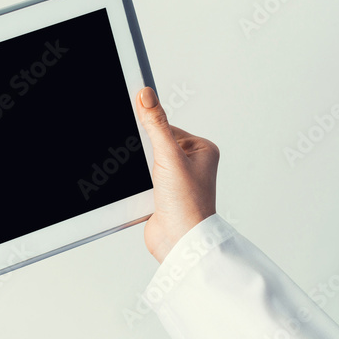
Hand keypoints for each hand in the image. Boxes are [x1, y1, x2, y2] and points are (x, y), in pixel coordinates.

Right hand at [135, 87, 219, 261]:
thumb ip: (156, 125)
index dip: (150, 131)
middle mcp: (191, 163)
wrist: (180, 243)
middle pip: (154, 143)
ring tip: (150, 185)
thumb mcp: (169, 157)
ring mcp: (176, 179)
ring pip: (145, 161)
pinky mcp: (162, 193)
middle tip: (148, 167)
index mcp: (202, 149)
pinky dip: (137, 183)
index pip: (167, 127)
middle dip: (144, 154)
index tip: (136, 130)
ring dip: (140, 171)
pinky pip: (141, 178)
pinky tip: (143, 192)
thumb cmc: (188, 206)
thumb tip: (146, 95)